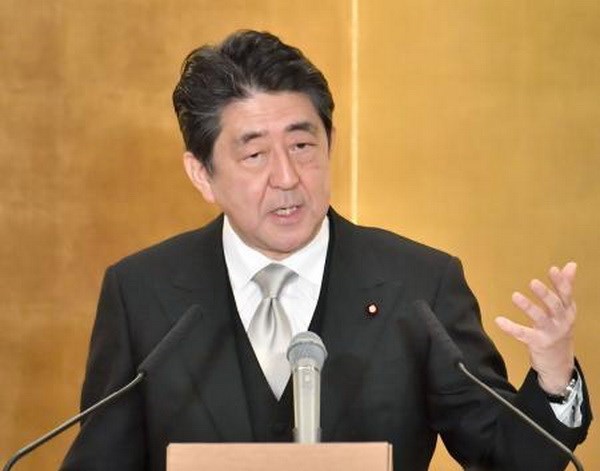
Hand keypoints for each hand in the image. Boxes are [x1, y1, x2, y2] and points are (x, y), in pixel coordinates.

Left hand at [495, 262, 576, 394]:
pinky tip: (499, 321)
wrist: (559, 364)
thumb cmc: (559, 330)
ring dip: (528, 307)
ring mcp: (550, 334)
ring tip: (515, 296)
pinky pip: (523, 334)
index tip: (553, 269)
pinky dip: (511, 328)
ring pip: (540, 319)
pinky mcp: (538, 344)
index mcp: (568, 311)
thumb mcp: (565, 309)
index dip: (561, 282)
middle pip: (555, 306)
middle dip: (545, 294)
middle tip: (533, 282)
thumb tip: (570, 264)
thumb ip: (565, 287)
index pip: (566, 294)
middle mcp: (562, 322)